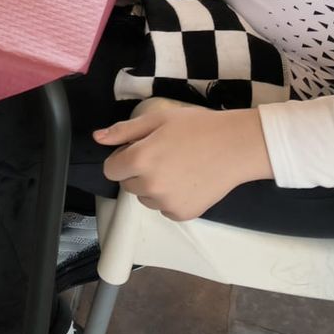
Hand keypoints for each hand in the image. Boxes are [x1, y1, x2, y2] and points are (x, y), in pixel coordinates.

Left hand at [97, 100, 273, 221]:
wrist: (235, 146)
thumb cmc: (197, 127)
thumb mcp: (157, 119)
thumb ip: (124, 131)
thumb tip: (97, 138)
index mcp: (139, 160)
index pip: (111, 169)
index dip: (122, 157)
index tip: (139, 149)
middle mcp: (149, 186)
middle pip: (127, 184)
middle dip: (137, 171)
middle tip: (162, 155)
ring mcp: (166, 203)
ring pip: (145, 198)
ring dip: (153, 186)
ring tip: (177, 167)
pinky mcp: (182, 214)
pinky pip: (164, 208)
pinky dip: (170, 198)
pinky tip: (188, 181)